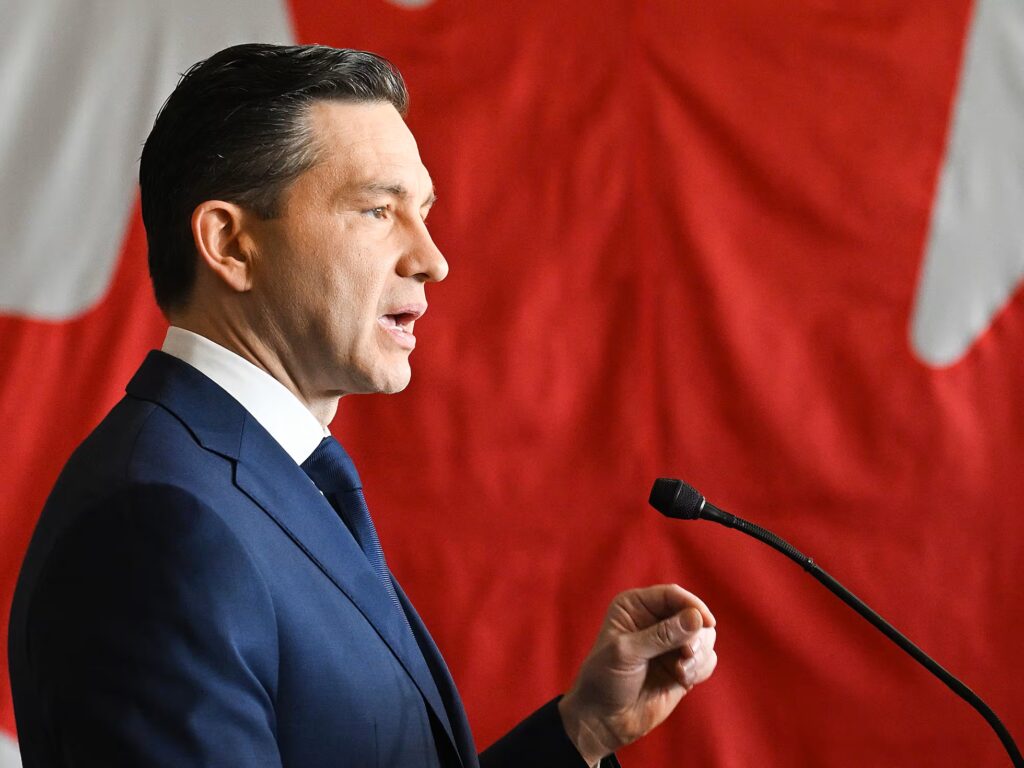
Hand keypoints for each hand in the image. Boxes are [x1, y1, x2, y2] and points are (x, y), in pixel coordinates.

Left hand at [557, 584, 717, 765]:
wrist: (605, 719)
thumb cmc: (605, 679)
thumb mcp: (627, 652)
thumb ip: (662, 635)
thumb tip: (696, 618)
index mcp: (635, 606)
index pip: (672, 595)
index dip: (692, 605)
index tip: (706, 622)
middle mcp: (655, 620)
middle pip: (694, 614)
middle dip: (696, 636)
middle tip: (685, 655)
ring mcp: (671, 644)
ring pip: (705, 637)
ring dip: (698, 655)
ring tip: (680, 672)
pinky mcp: (683, 666)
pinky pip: (707, 659)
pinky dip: (700, 668)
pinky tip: (682, 681)